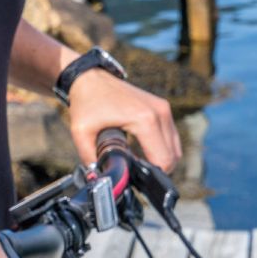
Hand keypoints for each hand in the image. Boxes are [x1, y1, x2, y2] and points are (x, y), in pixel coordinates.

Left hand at [63, 68, 181, 171]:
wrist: (90, 77)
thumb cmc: (86, 102)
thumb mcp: (81, 133)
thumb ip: (90, 160)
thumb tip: (100, 180)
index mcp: (145, 120)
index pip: (163, 160)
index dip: (151, 176)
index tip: (135, 179)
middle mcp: (160, 112)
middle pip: (173, 157)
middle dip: (157, 170)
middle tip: (136, 174)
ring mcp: (164, 108)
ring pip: (175, 148)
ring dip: (162, 159)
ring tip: (139, 163)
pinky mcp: (163, 107)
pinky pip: (171, 136)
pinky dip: (162, 148)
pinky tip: (144, 151)